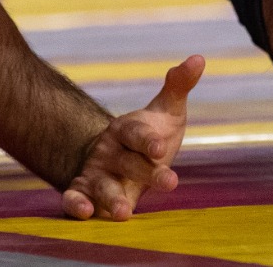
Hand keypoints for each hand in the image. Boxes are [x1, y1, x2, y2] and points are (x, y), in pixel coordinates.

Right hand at [63, 56, 204, 219]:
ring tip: (124, 213)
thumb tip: (199, 58)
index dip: (147, 140)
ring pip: (101, 184)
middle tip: (168, 182)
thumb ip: (179, 86)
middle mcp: (109, 150)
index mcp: (126, 130)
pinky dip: (75, 205)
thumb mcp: (166, 113)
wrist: (117, 157)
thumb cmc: (149, 135)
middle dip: (145, 172)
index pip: (136, 133)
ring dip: (110, 197)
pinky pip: (73, 197)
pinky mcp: (85, 192)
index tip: (160, 147)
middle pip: (126, 162)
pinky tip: (86, 214)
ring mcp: (95, 172)